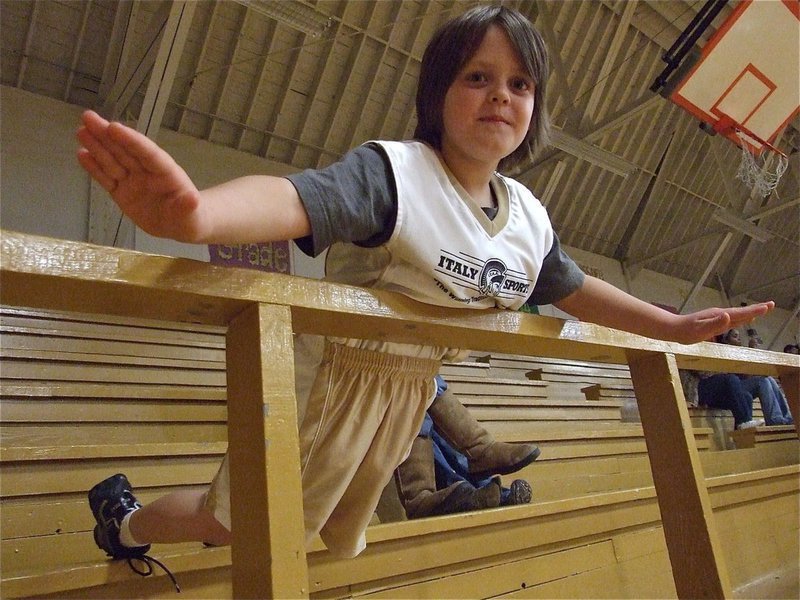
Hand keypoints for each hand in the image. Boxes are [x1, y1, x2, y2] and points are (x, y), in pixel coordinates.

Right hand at [77, 110, 207, 241]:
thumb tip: (193, 199)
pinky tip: (82, 154)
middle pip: (125, 150)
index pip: (147, 153)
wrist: (180, 225)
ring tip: (81, 131)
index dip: (131, 140)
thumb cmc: (190, 216)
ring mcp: (133, 181)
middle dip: (107, 134)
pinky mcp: (121, 192)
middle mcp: (147, 171)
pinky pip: (106, 178)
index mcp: (166, 172)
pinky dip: (94, 168)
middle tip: (88, 116)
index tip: (114, 126)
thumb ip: (188, 206)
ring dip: (97, 146)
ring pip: (113, 161)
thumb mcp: (192, 215)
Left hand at [674, 302, 774, 344]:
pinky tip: (743, 319)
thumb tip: (728, 315)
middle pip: (741, 312)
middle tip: (771, 305)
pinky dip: (741, 318)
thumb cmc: (686, 331)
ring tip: (762, 310)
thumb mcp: (701, 330)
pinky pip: (731, 319)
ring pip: (737, 315)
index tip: (768, 306)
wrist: (673, 329)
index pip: (741, 314)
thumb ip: (715, 324)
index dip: (754, 311)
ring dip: (750, 312)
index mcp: (719, 316)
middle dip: (756, 309)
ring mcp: (717, 317)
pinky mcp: (713, 321)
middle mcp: (720, 314)